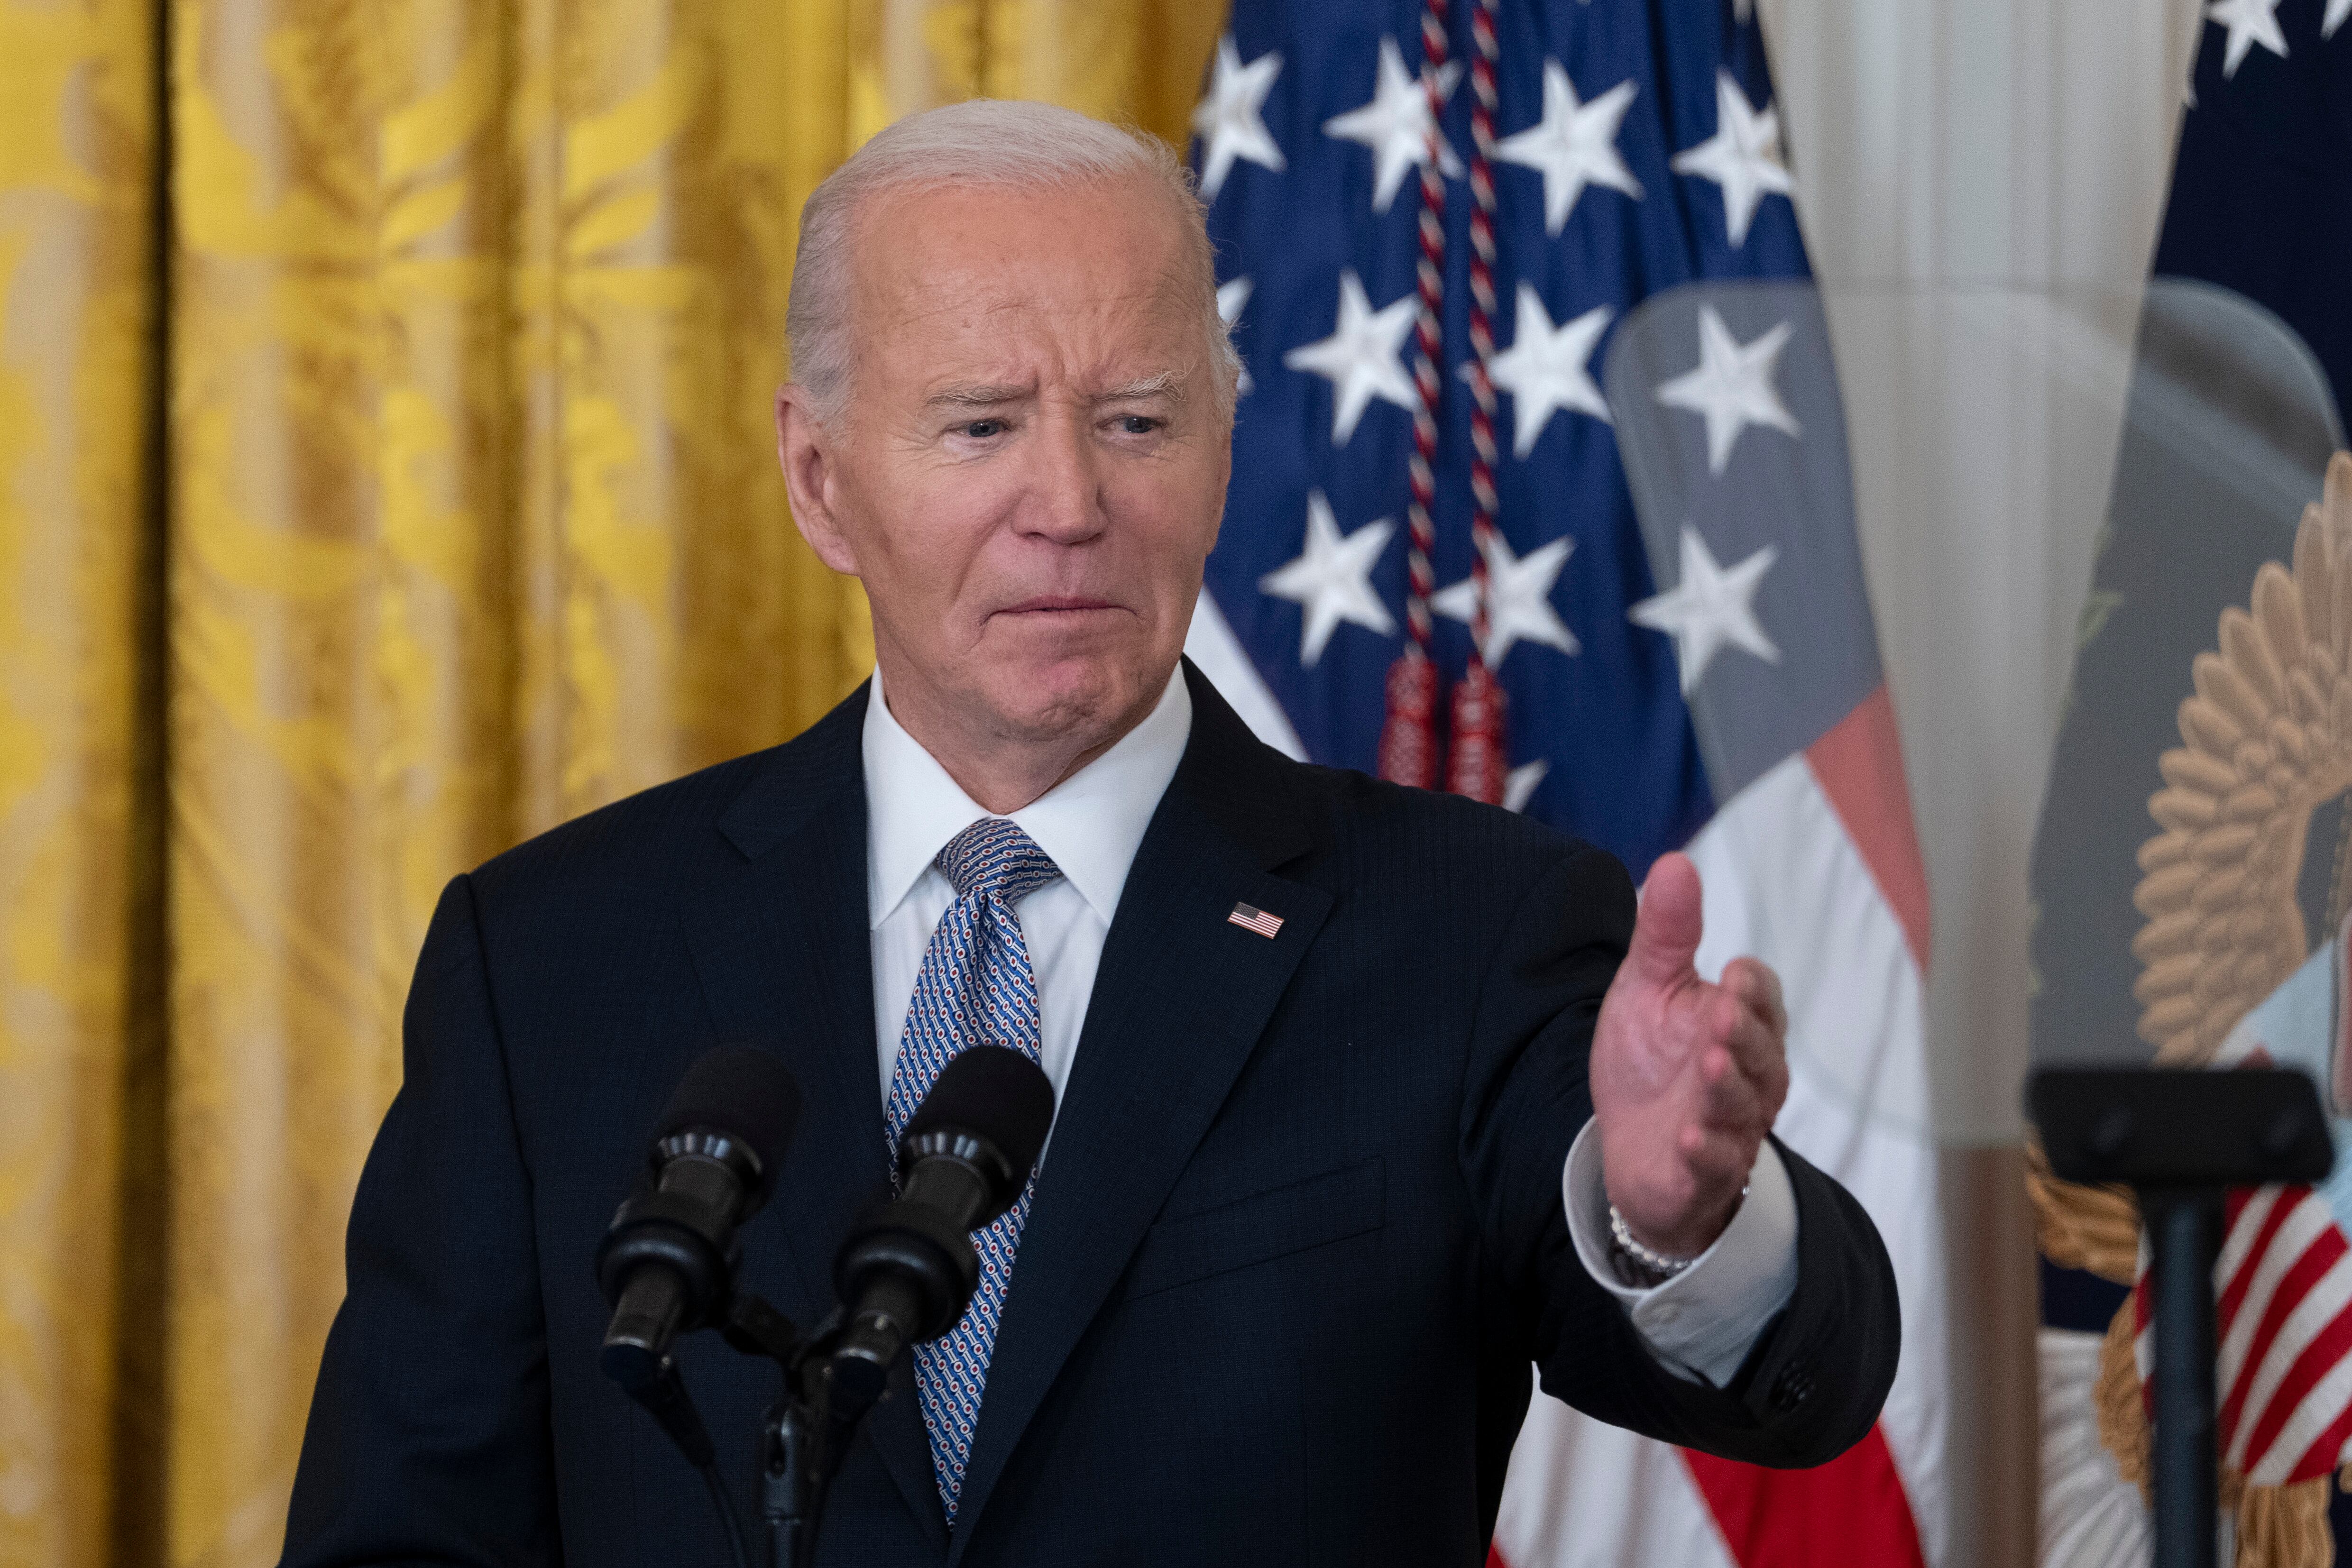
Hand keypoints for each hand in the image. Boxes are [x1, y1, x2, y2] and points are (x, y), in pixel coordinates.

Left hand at [1590, 852, 1788, 1258]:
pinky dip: (1705, 1151)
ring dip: (1727, 1085)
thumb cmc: (1650, 1059)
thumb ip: (1665, 934)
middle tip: (1722, 1013)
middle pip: (1759, 1050)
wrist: (1631, 1144)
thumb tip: (1676, 862)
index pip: (1760, 998)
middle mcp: (1749, 1074)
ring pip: (1742, 1104)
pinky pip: (1716, 1163)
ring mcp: (1732, 1124)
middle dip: (1743, 1031)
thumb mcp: (1648, 989)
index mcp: (1741, 1023)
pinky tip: (1688, 1137)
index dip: (1751, 987)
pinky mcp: (1706, 1171)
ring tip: (1710, 1064)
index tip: (1734, 971)